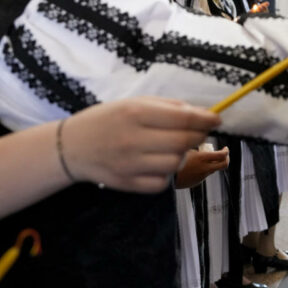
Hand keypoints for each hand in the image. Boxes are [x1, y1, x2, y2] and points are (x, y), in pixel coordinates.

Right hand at [62, 97, 220, 192]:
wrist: (71, 147)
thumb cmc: (108, 120)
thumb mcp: (134, 103)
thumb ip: (169, 107)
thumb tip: (203, 115)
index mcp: (135, 113)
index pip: (184, 119)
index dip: (206, 120)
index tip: (216, 119)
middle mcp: (132, 139)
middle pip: (184, 142)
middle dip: (199, 137)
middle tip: (200, 133)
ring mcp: (129, 165)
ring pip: (176, 164)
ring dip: (183, 155)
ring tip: (173, 147)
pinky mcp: (126, 184)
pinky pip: (161, 183)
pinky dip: (166, 174)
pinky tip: (157, 163)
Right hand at [174, 147, 229, 188]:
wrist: (164, 176)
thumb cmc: (173, 159)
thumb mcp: (187, 151)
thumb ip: (198, 151)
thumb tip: (205, 147)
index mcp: (202, 158)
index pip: (222, 155)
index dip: (226, 151)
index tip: (225, 148)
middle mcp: (204, 168)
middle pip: (224, 165)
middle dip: (226, 159)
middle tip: (224, 155)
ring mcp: (201, 176)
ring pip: (213, 169)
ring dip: (213, 164)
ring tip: (204, 159)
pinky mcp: (197, 182)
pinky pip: (203, 174)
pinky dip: (203, 169)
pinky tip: (193, 167)